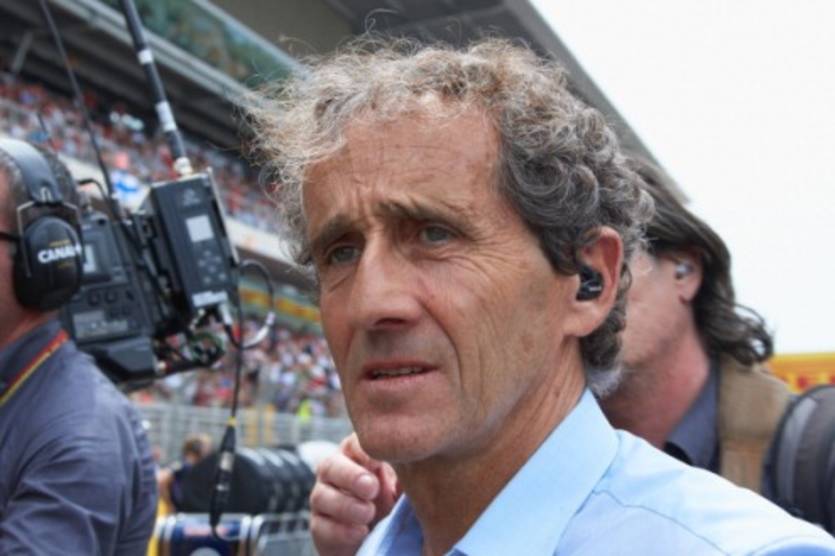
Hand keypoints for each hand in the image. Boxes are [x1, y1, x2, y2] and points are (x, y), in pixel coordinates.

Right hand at [310, 433, 399, 555]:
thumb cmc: (390, 504)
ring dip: (346, 506)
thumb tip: (417, 466)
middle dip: (350, 476)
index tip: (379, 461)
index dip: (363, 449)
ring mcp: (323, 499)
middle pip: (330, 465)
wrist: (374, 537)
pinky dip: (341, 531)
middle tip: (371, 488)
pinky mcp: (319, 527)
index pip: (353, 444)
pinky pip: (321, 527)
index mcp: (355, 457)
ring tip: (369, 513)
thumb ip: (405, 476)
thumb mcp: (400, 489)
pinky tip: (360, 533)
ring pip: (321, 496)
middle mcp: (334, 473)